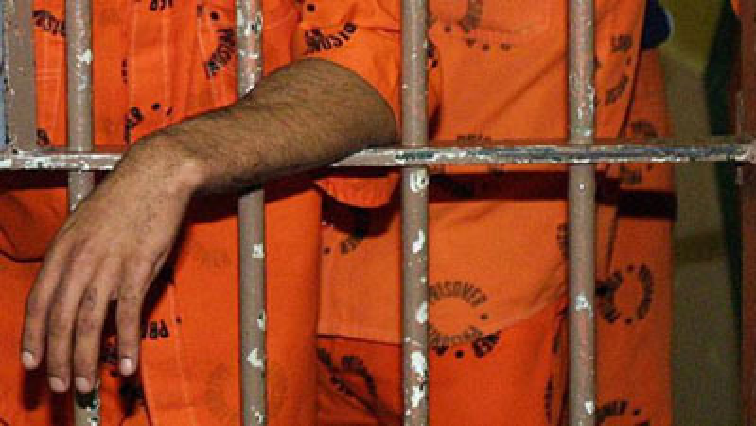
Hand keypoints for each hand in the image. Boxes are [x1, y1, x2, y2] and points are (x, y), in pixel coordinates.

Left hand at [21, 141, 200, 393]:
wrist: (156, 176)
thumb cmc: (125, 198)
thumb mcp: (86, 225)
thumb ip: (77, 258)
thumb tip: (74, 289)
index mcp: (63, 249)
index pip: (38, 302)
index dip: (33, 336)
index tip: (32, 361)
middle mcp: (80, 260)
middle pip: (60, 320)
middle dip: (56, 359)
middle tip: (60, 385)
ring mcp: (108, 265)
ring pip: (88, 323)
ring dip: (85, 359)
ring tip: (85, 384)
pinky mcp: (138, 268)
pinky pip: (127, 315)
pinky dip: (126, 343)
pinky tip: (125, 363)